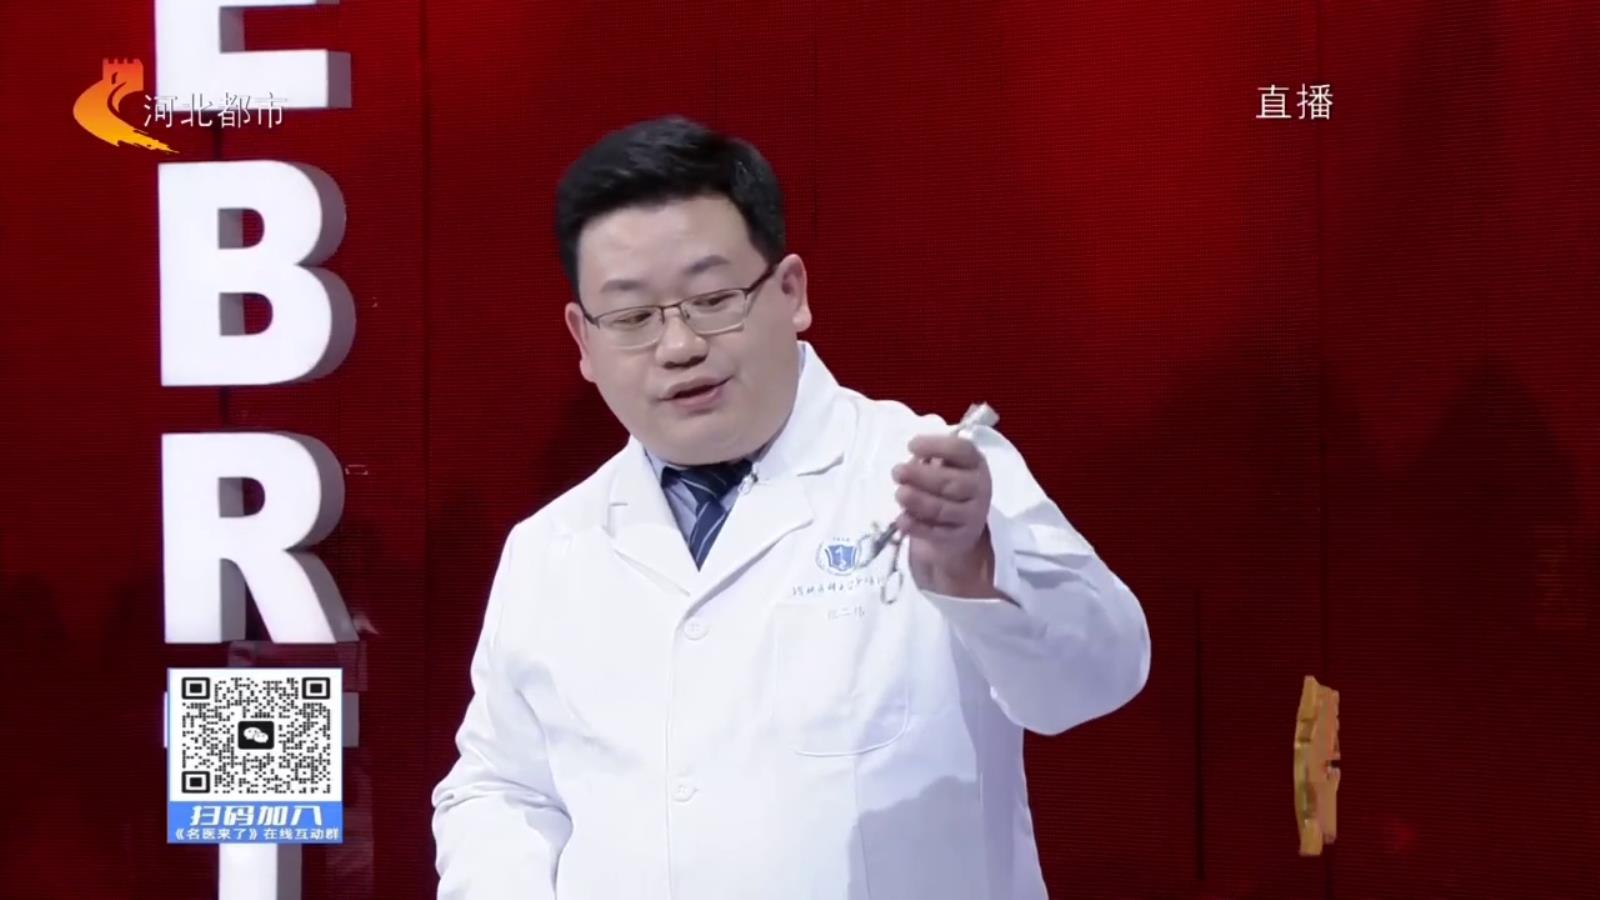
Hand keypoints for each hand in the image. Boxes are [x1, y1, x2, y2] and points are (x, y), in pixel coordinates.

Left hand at [891, 433, 1000, 598]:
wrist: (960, 527)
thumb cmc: (947, 487)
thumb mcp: (945, 468)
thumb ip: (928, 461)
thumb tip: (909, 465)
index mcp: (975, 463)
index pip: (961, 451)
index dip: (937, 446)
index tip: (911, 446)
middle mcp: (979, 488)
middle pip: (951, 482)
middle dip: (921, 476)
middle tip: (897, 472)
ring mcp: (971, 515)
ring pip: (943, 509)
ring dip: (918, 501)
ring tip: (899, 494)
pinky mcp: (959, 538)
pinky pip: (936, 533)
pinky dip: (917, 526)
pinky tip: (901, 519)